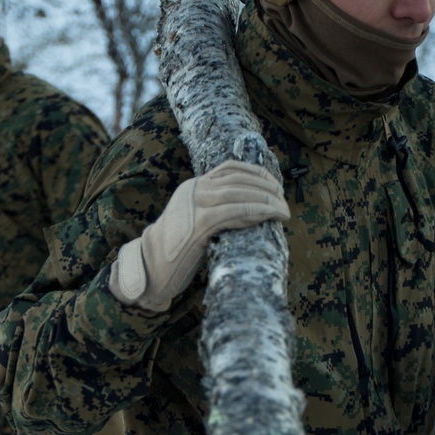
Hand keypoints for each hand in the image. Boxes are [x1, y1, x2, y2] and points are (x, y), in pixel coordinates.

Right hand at [109, 160, 289, 312]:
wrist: (150, 266)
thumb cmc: (176, 250)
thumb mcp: (193, 221)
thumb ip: (213, 210)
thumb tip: (246, 210)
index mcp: (193, 186)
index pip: (230, 168)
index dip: (257, 173)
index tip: (275, 184)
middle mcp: (194, 190)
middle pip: (239, 179)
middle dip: (267, 187)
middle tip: (284, 200)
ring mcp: (196, 205)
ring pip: (239, 193)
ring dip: (267, 200)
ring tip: (283, 210)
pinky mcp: (200, 224)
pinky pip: (235, 211)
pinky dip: (257, 211)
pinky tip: (271, 216)